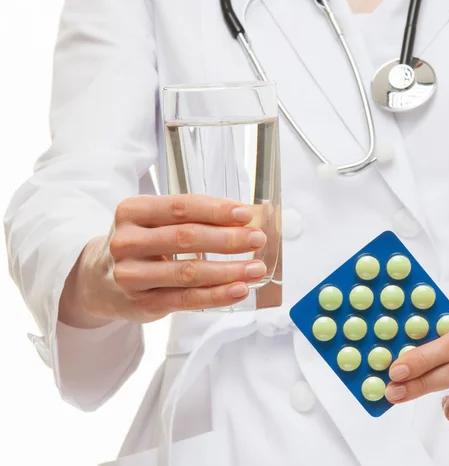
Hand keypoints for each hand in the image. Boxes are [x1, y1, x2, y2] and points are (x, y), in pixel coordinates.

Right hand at [59, 195, 267, 326]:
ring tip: (256, 268)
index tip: (246, 214)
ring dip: (229, 270)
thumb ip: (190, 218)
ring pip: (189, 272)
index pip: (180, 207)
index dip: (216, 210)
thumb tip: (243, 219)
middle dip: (228, 239)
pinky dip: (217, 295)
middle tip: (257, 239)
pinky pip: (187, 299)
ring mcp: (131, 275)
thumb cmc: (140, 244)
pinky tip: (240, 289)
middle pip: (186, 238)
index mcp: (131, 212)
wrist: (98, 280)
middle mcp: (126, 242)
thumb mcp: (152, 222)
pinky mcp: (142, 303)